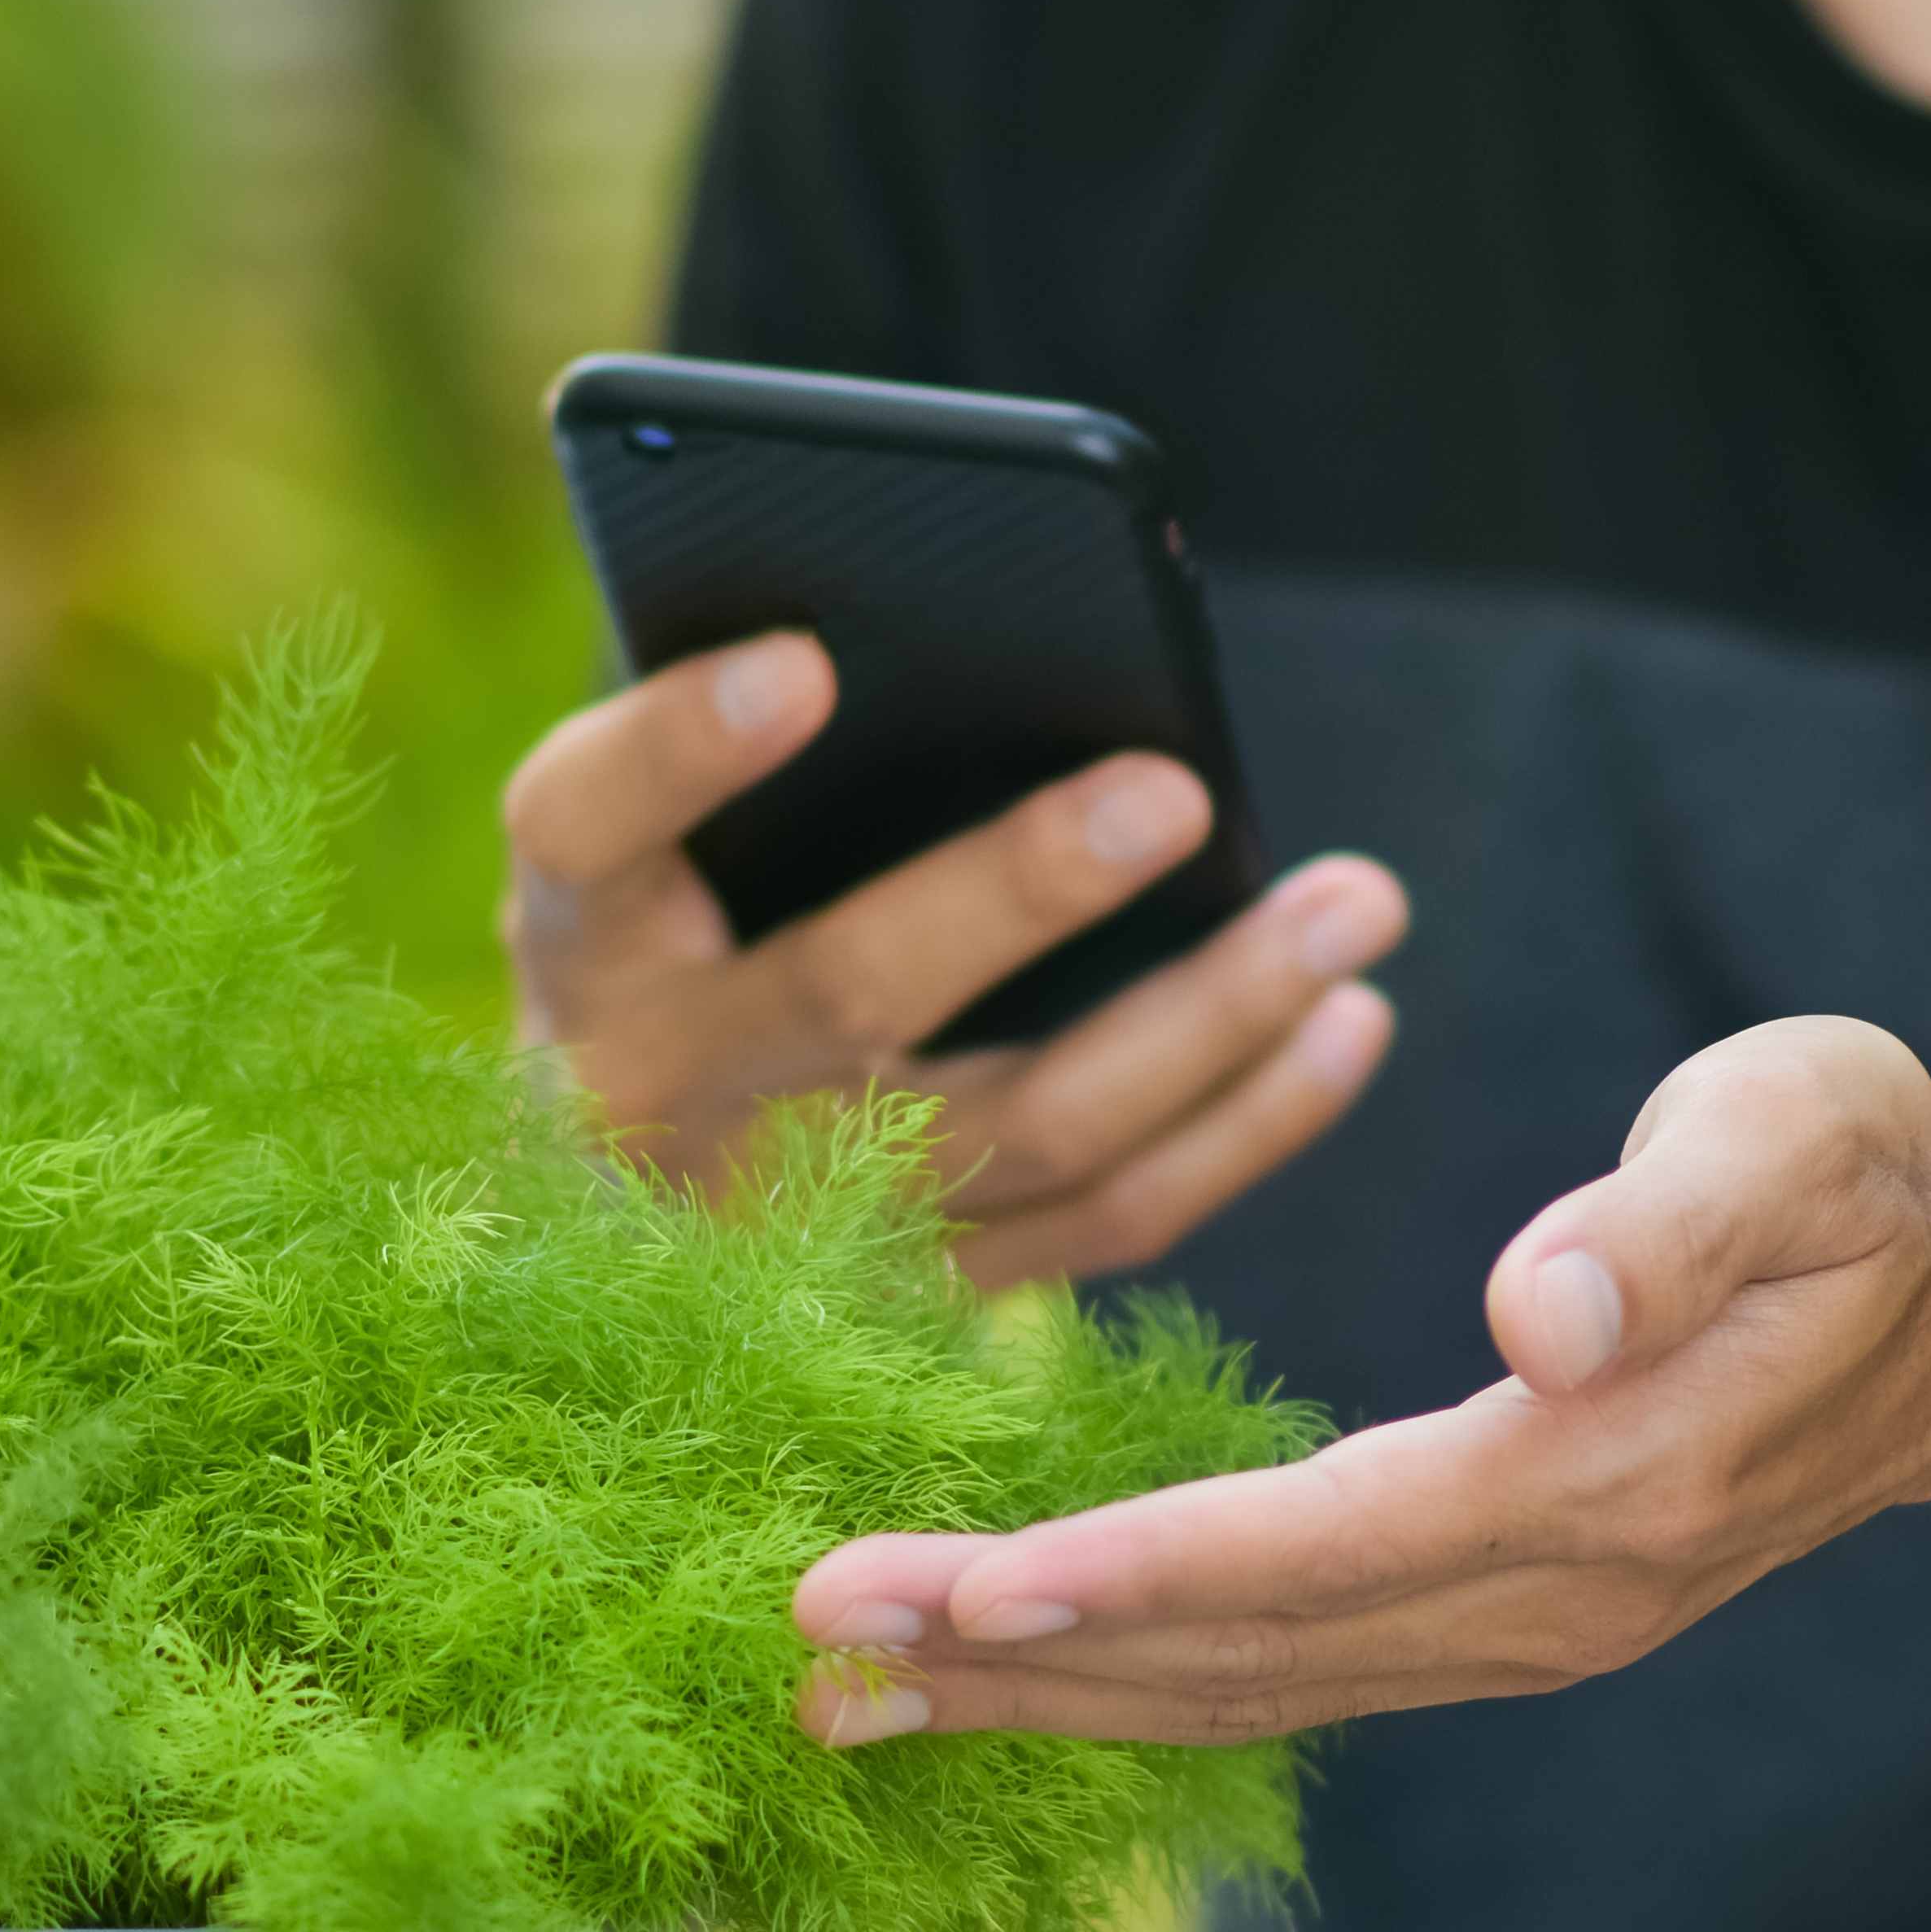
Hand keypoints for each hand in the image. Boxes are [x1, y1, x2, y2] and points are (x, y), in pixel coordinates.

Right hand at [501, 630, 1406, 1286]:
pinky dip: (1245, 1124)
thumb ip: (750, 765)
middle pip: (850, 989)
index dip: (680, 745)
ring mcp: (797, 1225)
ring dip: (1214, 1013)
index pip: (586, 827)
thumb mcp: (654, 865)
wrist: (615, 1241)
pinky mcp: (922, 1300)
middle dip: (1020, 886)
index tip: (804, 658)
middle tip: (1175, 787)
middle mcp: (660, 1094)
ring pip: (1035, 1124)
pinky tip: (1346, 1025)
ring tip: (1353, 904)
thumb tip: (957, 631)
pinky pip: (1109, 1220)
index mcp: (577, 940)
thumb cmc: (677, 960)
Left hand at [787, 1018, 1930, 1744]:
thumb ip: (1672, 1218)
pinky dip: (1142, 1678)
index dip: (1118, 1573)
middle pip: (1244, 1652)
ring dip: (1050, 1696)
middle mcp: (1559, 1594)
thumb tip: (1534, 1316)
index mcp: (1606, 1478)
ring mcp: (1539, 1629)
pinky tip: (1018, 1673)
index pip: (1313, 1548)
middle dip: (1011, 1662)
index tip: (932, 1587)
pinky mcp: (1514, 1615)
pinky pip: (1296, 1671)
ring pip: (1254, 1687)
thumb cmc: (1884, 1175)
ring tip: (849, 1693)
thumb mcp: (1809, 1129)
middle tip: (799, 1649)